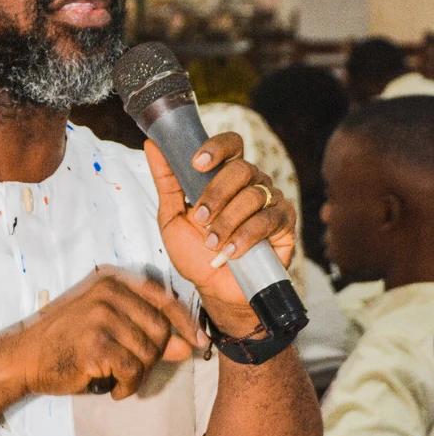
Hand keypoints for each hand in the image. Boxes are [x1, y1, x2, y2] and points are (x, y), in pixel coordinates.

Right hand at [13, 266, 207, 401]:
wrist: (23, 358)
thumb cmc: (64, 342)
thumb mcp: (106, 328)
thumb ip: (146, 332)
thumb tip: (187, 346)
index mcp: (112, 283)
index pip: (163, 299)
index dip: (185, 323)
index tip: (198, 342)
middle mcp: (108, 295)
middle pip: (159, 331)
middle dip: (152, 357)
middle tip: (130, 370)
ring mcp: (100, 318)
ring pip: (148, 353)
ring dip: (136, 375)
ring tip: (115, 378)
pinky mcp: (95, 345)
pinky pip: (133, 372)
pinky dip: (126, 387)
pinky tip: (110, 388)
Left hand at [145, 133, 296, 335]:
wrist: (215, 290)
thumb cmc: (195, 253)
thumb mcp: (172, 217)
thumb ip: (166, 181)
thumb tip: (152, 145)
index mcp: (225, 176)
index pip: (230, 144)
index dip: (217, 148)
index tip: (197, 163)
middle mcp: (251, 183)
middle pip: (241, 169)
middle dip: (216, 193)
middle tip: (200, 219)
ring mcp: (269, 201)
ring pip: (253, 195)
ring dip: (227, 221)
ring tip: (212, 244)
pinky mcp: (283, 223)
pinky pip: (268, 220)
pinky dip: (245, 237)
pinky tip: (230, 253)